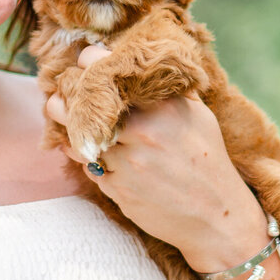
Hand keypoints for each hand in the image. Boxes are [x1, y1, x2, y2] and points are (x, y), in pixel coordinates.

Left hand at [45, 45, 269, 279]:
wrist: (217, 216)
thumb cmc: (209, 161)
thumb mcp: (199, 116)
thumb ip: (170, 91)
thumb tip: (147, 67)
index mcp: (161, 106)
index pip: (103, 69)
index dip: (88, 62)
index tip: (84, 64)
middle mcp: (140, 131)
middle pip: (79, 104)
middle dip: (64, 97)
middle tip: (63, 94)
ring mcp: (126, 163)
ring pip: (76, 137)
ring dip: (67, 128)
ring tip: (66, 121)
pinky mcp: (117, 189)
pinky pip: (88, 166)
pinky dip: (86, 156)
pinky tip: (89, 150)